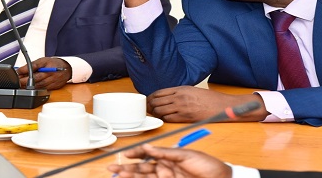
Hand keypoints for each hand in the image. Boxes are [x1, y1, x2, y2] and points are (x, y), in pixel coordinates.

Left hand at [16, 57, 71, 89]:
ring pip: (39, 86)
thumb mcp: (43, 60)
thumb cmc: (53, 64)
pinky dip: (37, 89)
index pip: (34, 68)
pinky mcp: (55, 87)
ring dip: (30, 86)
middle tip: (18, 81)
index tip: (18, 73)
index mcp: (48, 66)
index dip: (25, 71)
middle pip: (36, 79)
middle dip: (25, 81)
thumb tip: (20, 70)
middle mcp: (51, 74)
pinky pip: (43, 89)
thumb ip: (32, 65)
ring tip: (22, 85)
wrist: (67, 68)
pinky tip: (31, 87)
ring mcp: (53, 82)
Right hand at [107, 144, 232, 177]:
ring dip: (131, 176)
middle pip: (142, 169)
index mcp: (170, 157)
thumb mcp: (187, 155)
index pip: (148, 155)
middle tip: (113, 168)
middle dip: (127, 168)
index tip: (125, 155)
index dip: (136, 154)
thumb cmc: (208, 166)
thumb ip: (166, 153)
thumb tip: (148, 147)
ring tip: (118, 175)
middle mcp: (166, 168)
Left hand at [147, 86, 268, 121]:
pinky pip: (168, 118)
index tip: (148, 100)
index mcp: (181, 89)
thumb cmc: (209, 98)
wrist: (222, 106)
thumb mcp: (192, 90)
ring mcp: (182, 107)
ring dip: (155, 113)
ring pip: (160, 110)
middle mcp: (179, 97)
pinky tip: (164, 119)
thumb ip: (179, 92)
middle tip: (148, 109)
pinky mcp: (186, 117)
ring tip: (154, 115)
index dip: (150, 97)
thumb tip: (167, 97)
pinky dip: (164, 119)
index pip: (159, 92)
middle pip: (157, 101)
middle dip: (150, 106)